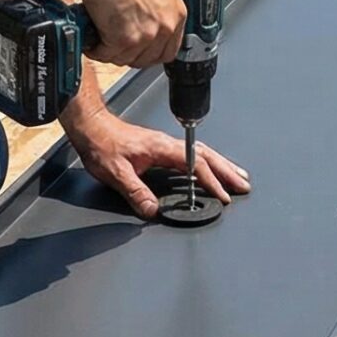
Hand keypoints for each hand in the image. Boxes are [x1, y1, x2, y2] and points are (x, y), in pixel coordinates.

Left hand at [64, 108, 251, 218]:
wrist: (92, 127)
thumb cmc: (102, 145)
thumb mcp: (116, 173)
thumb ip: (136, 192)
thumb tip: (152, 210)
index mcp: (162, 148)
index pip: (195, 164)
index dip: (211, 181)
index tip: (223, 195)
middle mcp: (167, 144)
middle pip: (207, 156)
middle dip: (227, 171)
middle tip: (244, 184)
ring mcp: (166, 145)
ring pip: (202, 153)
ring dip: (221, 165)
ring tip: (237, 176)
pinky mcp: (161, 147)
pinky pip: (192, 154)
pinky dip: (208, 162)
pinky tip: (211, 170)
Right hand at [76, 0, 184, 67]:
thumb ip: (158, 8)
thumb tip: (148, 19)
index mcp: (177, 13)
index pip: (169, 50)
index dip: (149, 52)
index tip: (137, 50)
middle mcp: (166, 26)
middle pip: (147, 59)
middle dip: (129, 54)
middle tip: (114, 44)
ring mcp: (147, 35)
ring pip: (126, 58)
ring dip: (110, 51)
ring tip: (100, 37)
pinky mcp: (125, 39)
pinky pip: (107, 54)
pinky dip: (96, 49)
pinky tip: (92, 39)